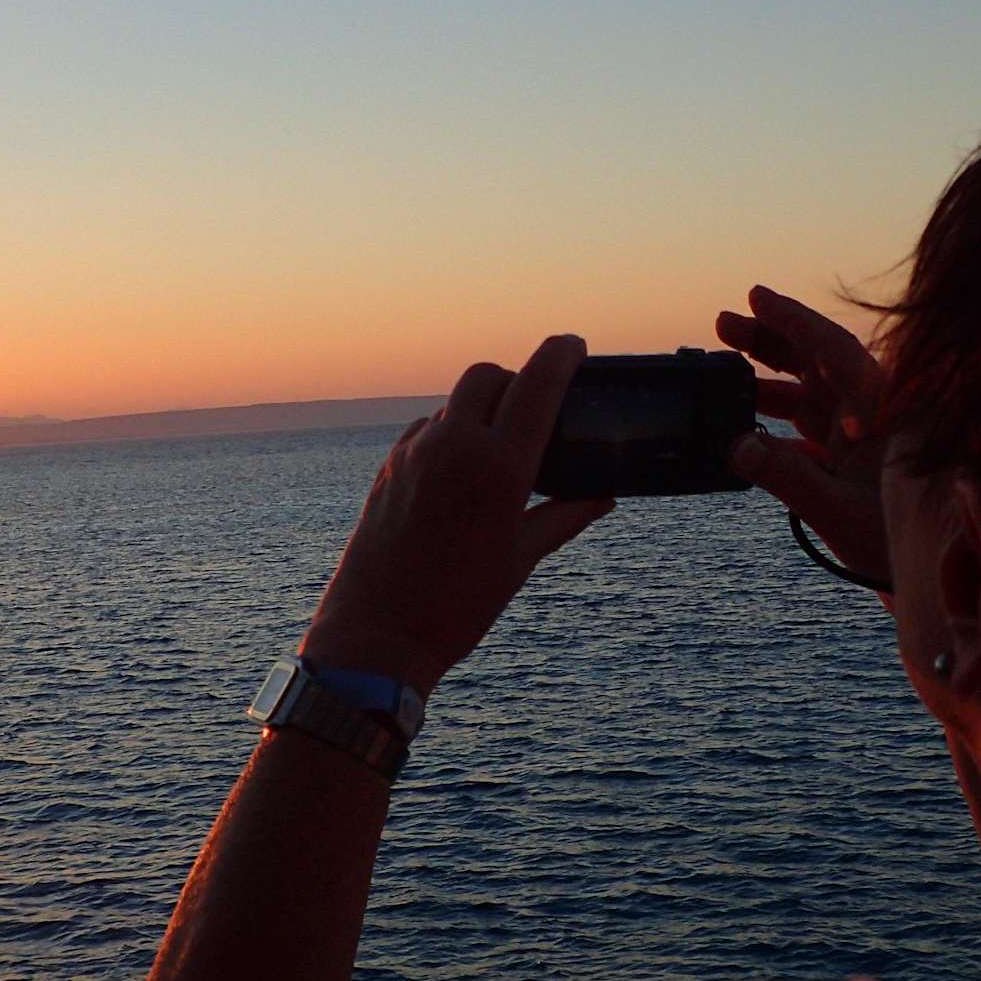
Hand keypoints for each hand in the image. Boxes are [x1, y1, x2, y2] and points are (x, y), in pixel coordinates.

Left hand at [299, 335, 615, 697]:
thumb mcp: (521, 559)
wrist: (377, 634)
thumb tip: (604, 496)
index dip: (562, 354)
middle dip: (516, 378)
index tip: (575, 347)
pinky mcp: (389, 466)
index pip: (538, 381)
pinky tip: (460, 472)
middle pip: (489, 374)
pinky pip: (427, 429)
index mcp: (499, 466)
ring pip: (454, 402)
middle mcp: (454, 446)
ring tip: (499, 446)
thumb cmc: (456, 605)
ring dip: (481, 408)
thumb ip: (565, 517)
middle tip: (537, 405)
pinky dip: (450, 434)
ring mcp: (415, 452)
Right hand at [717, 286, 890, 587]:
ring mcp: (857, 430)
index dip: (792, 319)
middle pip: (814, 359)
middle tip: (722, 322)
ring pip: (807, 389)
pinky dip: (774, 417)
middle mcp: (868, 409)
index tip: (754, 296)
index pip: (831, 348)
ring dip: (766, 377)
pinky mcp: (847, 453)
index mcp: (877, 408)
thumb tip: (735, 444)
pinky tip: (744, 423)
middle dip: (769, 339)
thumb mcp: (838, 510)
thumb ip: (786, 477)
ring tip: (722, 371)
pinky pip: (805, 422)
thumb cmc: (897, 538)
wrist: (931, 568)